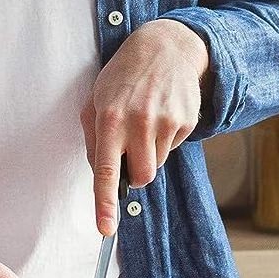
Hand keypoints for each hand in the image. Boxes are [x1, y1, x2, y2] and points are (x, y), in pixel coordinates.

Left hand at [82, 18, 209, 234]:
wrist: (165, 48)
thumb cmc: (123, 77)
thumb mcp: (96, 100)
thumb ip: (93, 139)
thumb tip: (101, 175)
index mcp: (109, 119)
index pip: (106, 171)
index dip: (104, 203)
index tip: (105, 229)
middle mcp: (138, 122)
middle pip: (141, 177)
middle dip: (135, 173)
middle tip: (130, 148)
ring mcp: (165, 122)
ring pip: (157, 164)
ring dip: (149, 152)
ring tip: (145, 120)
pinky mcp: (186, 121)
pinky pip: (173, 148)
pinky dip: (165, 139)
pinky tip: (161, 113)